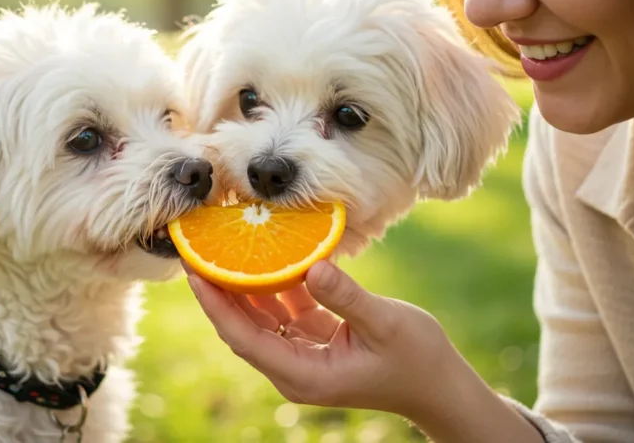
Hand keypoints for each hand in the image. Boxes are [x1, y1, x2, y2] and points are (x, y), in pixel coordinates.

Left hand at [184, 260, 543, 442]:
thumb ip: (346, 296)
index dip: (215, 304)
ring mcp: (303, 358)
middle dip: (219, 290)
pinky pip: (282, 313)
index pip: (243, 337)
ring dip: (243, 286)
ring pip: (260, 319)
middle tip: (199, 249)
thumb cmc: (418, 360)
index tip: (193, 271)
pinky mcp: (314, 344)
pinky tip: (267, 255)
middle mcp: (294, 370)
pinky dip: (273, 286)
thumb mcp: (385, 324)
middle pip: (242, 328)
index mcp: (303, 374)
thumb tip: (312, 265)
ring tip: (222, 247)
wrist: (440, 387)